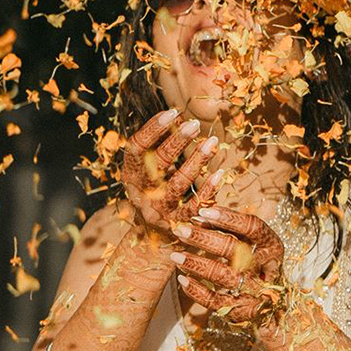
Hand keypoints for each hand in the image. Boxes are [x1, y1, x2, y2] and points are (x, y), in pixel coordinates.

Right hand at [121, 108, 219, 252]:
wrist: (152, 238)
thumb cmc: (155, 191)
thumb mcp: (148, 170)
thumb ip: (157, 148)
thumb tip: (178, 117)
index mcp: (130, 175)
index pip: (136, 147)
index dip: (153, 129)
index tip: (172, 112)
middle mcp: (140, 193)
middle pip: (157, 164)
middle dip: (177, 142)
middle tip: (194, 124)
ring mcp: (158, 210)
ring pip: (178, 184)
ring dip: (196, 161)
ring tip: (212, 142)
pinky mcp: (177, 225)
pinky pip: (194, 205)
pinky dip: (208, 189)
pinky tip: (221, 174)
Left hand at [169, 205, 285, 331]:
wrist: (273, 305)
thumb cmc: (257, 264)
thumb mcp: (252, 244)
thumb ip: (229, 228)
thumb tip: (197, 217)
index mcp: (273, 246)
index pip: (252, 226)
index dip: (227, 218)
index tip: (202, 212)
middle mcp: (267, 268)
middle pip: (233, 249)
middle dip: (203, 238)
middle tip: (180, 230)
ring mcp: (255, 291)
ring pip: (221, 274)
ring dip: (194, 263)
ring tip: (175, 256)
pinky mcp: (243, 310)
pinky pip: (214, 300)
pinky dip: (196, 290)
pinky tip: (182, 279)